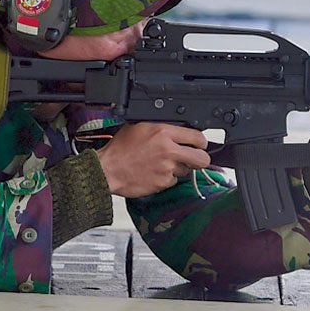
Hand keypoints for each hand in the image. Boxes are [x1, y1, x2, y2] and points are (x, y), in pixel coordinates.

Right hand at [96, 122, 211, 196]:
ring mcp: (167, 168)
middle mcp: (168, 150)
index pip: (197, 137)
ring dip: (178, 168)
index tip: (200, 144)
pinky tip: (154, 173)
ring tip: (161, 164)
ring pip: (186, 170)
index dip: (201, 142)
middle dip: (200, 159)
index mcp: (163, 132)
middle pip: (202, 158)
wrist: (108, 170)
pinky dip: (166, 178)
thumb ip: (160, 128)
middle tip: (194, 158)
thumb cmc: (119, 149)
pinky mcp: (163, 183)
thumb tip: (177, 130)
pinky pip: (172, 180)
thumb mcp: (139, 127)